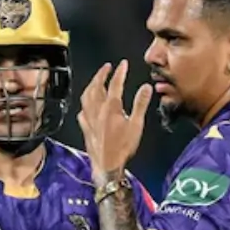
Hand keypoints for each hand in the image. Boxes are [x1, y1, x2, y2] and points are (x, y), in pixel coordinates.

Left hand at [77, 60, 152, 178]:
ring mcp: (89, 119)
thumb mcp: (136, 125)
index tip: (123, 63)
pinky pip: (82, 111)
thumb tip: (146, 87)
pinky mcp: (85, 128)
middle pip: (96, 87)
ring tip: (96, 80)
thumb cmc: (123, 147)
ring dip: (91, 85)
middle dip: (101, 74)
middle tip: (107, 67)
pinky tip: (87, 105)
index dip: (120, 72)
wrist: (106, 166)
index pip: (115, 84)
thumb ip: (140, 104)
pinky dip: (85, 104)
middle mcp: (97, 110)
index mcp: (111, 108)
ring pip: (86, 96)